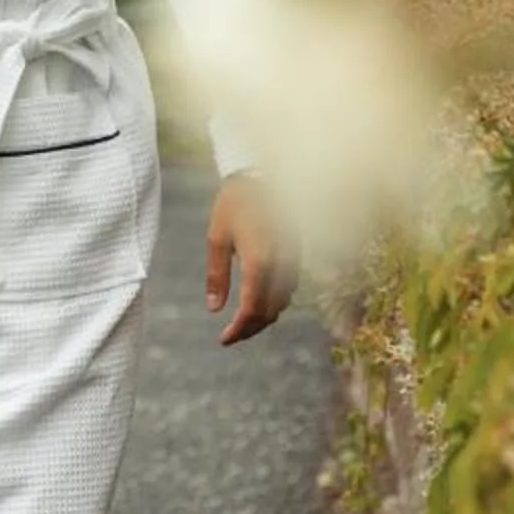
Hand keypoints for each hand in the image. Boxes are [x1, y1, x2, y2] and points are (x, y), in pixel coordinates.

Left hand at [204, 175, 294, 345]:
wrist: (266, 173)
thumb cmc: (236, 203)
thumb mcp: (217, 237)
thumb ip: (217, 275)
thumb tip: (214, 309)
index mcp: (258, 262)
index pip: (252, 310)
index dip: (238, 330)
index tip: (224, 339)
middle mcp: (281, 266)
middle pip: (270, 312)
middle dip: (250, 328)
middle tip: (231, 335)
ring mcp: (294, 260)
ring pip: (282, 302)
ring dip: (264, 316)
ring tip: (242, 320)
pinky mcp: (299, 254)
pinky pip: (290, 287)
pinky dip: (275, 300)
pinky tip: (259, 298)